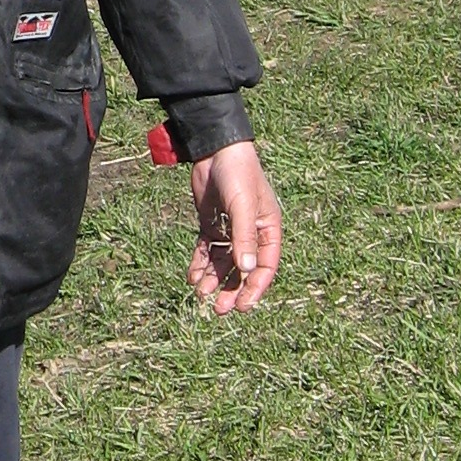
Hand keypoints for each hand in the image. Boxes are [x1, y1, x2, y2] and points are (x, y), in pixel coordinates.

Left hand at [185, 142, 282, 315]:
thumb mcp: (242, 205)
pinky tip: (192, 277)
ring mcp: (229, 229)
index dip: (254, 288)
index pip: (264, 267)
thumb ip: (244, 237)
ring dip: (213, 278)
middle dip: (231, 290)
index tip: (242, 307)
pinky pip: (207, 250)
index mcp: (268, 230)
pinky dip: (200, 264)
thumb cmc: (238, 174)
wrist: (215, 150)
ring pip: (223, 263)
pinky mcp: (211, 224)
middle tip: (219, 309)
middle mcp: (250, 233)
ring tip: (200, 293)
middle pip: (242, 270)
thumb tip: (247, 270)